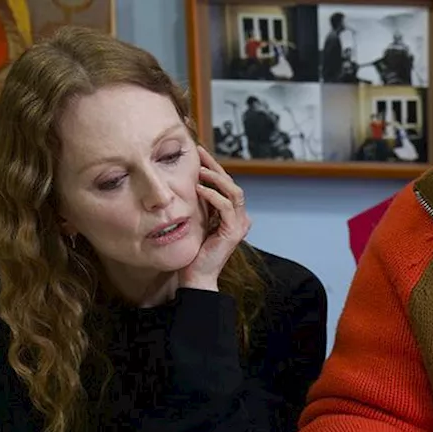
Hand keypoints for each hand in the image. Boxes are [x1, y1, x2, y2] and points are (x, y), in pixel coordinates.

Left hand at [183, 145, 250, 291]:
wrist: (196, 275)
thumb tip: (192, 181)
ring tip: (199, 170)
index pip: (226, 185)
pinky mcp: (233, 232)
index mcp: (233, 215)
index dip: (214, 167)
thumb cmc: (194, 251)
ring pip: (234, 192)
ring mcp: (239, 225)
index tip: (198, 154)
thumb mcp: (197, 220)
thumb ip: (201, 204)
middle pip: (232, 184)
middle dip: (215, 167)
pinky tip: (198, 189)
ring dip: (217, 178)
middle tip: (199, 154)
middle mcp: (240, 218)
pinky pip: (226, 207)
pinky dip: (213, 195)